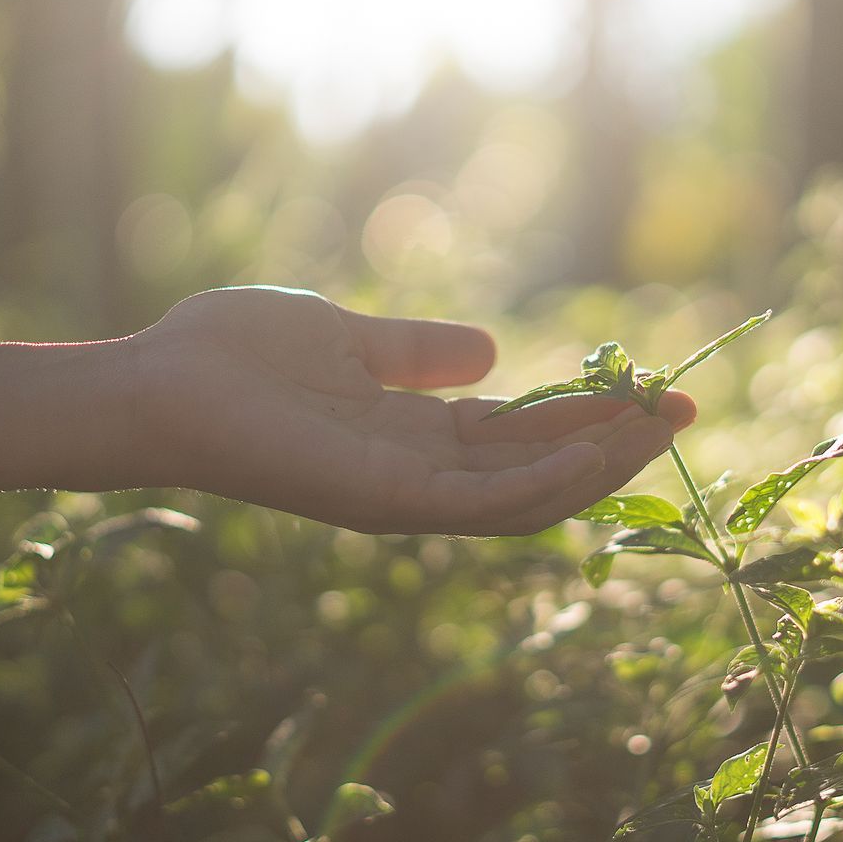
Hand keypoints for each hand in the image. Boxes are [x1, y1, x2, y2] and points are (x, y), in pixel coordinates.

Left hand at [123, 287, 694, 534]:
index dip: (583, 416)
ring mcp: (403, 497)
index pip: (517, 437)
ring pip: (525, 497)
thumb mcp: (348, 337)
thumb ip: (417, 351)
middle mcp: (416, 477)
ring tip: (658, 428)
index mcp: (410, 437)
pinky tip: (596, 448)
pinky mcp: (386, 502)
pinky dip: (545, 482)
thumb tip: (492, 351)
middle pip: (535, 470)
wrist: (159, 381)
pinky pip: (485, 505)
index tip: (647, 388)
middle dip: (611, 445)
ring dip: (597, 467)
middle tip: (683, 411)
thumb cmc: (233, 355)